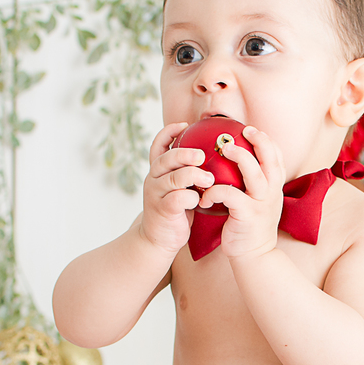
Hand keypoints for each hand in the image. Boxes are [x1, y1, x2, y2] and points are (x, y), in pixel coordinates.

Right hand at [138, 122, 214, 253]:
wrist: (158, 240)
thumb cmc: (174, 211)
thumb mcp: (177, 188)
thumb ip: (186, 172)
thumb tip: (209, 155)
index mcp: (157, 171)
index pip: (157, 145)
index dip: (168, 132)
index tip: (185, 125)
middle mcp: (153, 179)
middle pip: (166, 158)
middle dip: (185, 153)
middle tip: (202, 156)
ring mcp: (156, 194)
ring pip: (174, 177)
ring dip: (194, 175)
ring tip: (210, 178)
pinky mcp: (163, 210)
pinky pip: (178, 198)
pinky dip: (192, 197)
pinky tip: (200, 200)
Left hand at [198, 125, 285, 260]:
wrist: (254, 256)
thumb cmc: (249, 226)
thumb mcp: (258, 202)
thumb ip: (252, 184)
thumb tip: (237, 163)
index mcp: (275, 187)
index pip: (277, 156)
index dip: (267, 140)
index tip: (252, 130)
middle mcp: (272, 192)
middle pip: (271, 158)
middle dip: (259, 140)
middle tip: (242, 130)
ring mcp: (262, 203)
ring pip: (255, 173)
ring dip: (240, 157)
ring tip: (225, 149)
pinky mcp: (248, 215)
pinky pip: (230, 195)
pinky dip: (215, 191)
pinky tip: (204, 196)